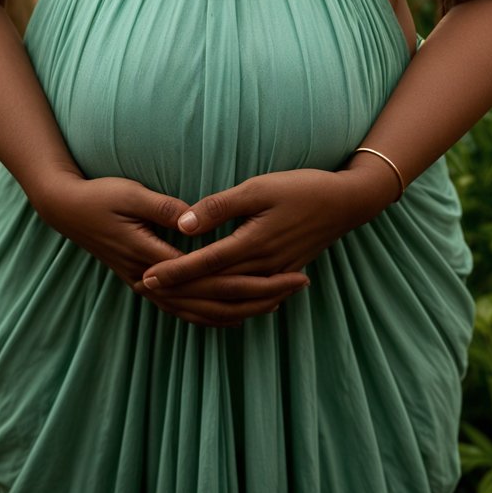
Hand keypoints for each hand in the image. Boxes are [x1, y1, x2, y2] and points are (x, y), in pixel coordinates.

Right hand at [37, 174, 308, 328]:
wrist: (68, 211)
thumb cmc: (101, 196)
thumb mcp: (132, 194)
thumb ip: (164, 208)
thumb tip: (194, 218)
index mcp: (151, 258)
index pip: (209, 278)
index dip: (248, 277)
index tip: (282, 270)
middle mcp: (152, 282)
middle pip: (213, 301)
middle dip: (258, 296)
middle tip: (298, 285)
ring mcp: (149, 288)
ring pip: (203, 312)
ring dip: (243, 309)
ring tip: (280, 300)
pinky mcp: (149, 286)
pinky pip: (188, 310)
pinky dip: (217, 314)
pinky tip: (240, 313)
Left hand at [138, 166, 387, 293]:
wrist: (346, 202)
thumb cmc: (301, 187)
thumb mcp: (258, 187)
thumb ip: (220, 206)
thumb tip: (184, 224)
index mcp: (252, 243)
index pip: (203, 264)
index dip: (173, 272)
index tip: (145, 277)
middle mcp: (263, 266)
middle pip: (213, 287)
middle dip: (178, 290)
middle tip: (145, 289)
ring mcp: (275, 274)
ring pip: (231, 298)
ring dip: (200, 300)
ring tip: (172, 299)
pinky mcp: (285, 275)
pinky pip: (251, 299)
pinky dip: (229, 304)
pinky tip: (216, 303)